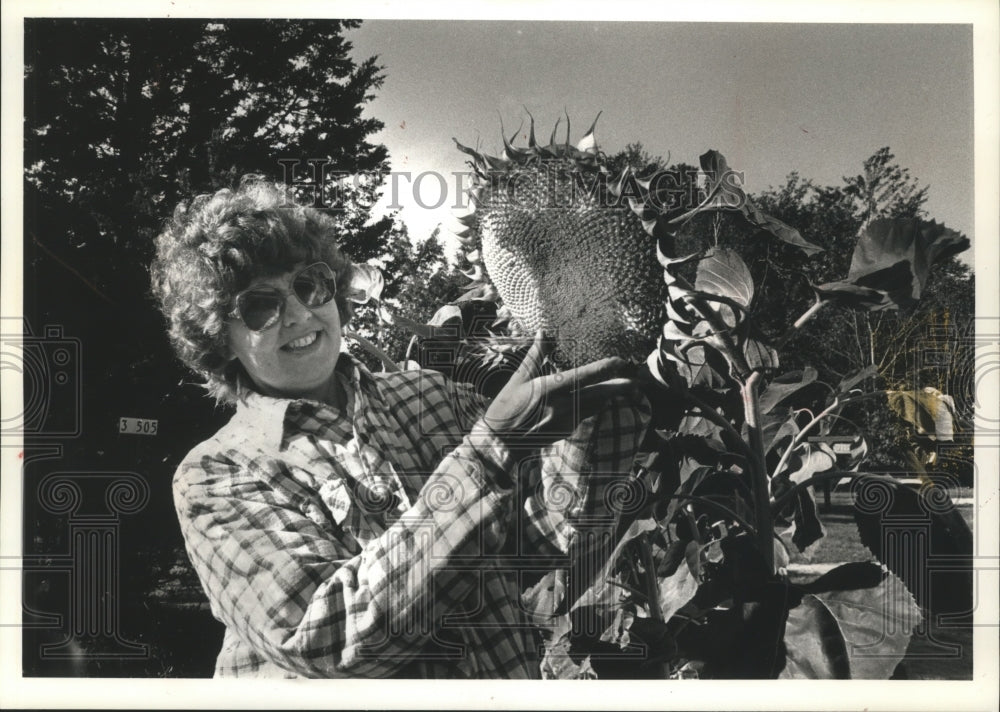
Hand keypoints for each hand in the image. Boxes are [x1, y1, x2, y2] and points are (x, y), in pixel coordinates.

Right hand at [481, 329, 636, 447]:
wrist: (500, 443)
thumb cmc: (506, 407)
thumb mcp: (519, 379)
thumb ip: (536, 356)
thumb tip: (543, 333)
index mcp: (552, 389)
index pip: (585, 376)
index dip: (606, 368)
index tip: (621, 361)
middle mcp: (563, 406)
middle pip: (600, 395)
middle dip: (621, 387)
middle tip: (639, 381)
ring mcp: (567, 420)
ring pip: (595, 406)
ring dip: (609, 396)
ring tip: (624, 387)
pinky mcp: (566, 430)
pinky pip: (584, 414)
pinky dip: (592, 405)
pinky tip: (596, 400)